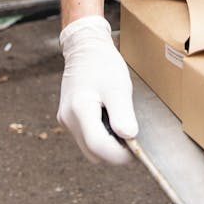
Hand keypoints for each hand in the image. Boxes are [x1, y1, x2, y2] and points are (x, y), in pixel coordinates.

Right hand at [57, 15, 137, 164]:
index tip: (136, 150)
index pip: (99, 146)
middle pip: (93, 152)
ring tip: (122, 127)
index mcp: (79, 109)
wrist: (85, 48)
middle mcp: (68, 119)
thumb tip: (130, 138)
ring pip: (89, 148)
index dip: (120, 154)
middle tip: (133, 141)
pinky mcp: (68, 119)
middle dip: (114, 152)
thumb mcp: (118, 88)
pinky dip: (100, 136)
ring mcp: (66, 120)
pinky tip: (111, 122)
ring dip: (107, 145)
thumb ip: (123, 115)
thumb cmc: (102, 64)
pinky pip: (86, 137)